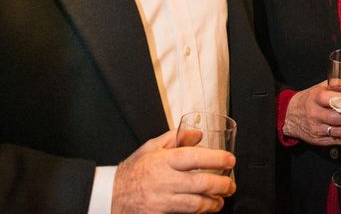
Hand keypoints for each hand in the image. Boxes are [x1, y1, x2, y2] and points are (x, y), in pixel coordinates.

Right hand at [112, 130, 235, 213]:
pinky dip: (198, 212)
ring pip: (195, 204)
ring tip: (221, 199)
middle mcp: (164, 181)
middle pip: (200, 183)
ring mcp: (162, 201)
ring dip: (213, 202)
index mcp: (163, 161)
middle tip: (230, 184)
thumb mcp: (150, 148)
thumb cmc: (132, 171)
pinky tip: (205, 209)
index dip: (216, 159)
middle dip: (221, 184)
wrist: (111, 196)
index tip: (230, 160)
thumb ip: (175, 138)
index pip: (194, 157)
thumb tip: (198, 134)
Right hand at [283, 80, 340, 145]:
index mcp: (316, 97)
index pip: (334, 99)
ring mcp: (317, 128)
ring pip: (340, 131)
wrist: (290, 115)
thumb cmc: (311, 97)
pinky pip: (337, 140)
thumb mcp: (322, 86)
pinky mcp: (319, 141)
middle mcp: (315, 113)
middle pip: (339, 117)